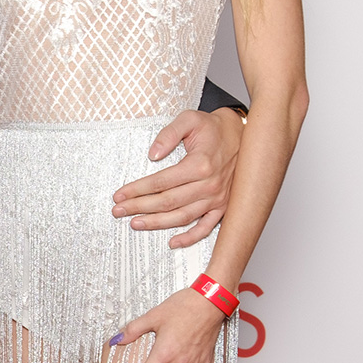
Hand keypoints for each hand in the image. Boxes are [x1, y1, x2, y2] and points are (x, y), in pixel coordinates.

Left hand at [111, 108, 244, 247]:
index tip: (120, 195)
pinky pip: (206, 228)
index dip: (137, 190)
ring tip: (135, 223)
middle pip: (167, 202)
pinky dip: (190, 238)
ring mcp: (217, 198)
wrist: (244, 135)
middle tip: (118, 211)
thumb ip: (169, 134)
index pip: (160, 182)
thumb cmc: (215, 128)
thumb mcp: (190, 120)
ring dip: (157, 224)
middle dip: (139, 207)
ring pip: (182, 217)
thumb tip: (152, 154)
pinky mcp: (223, 206)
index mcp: (199, 164)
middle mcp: (209, 185)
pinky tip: (173, 242)